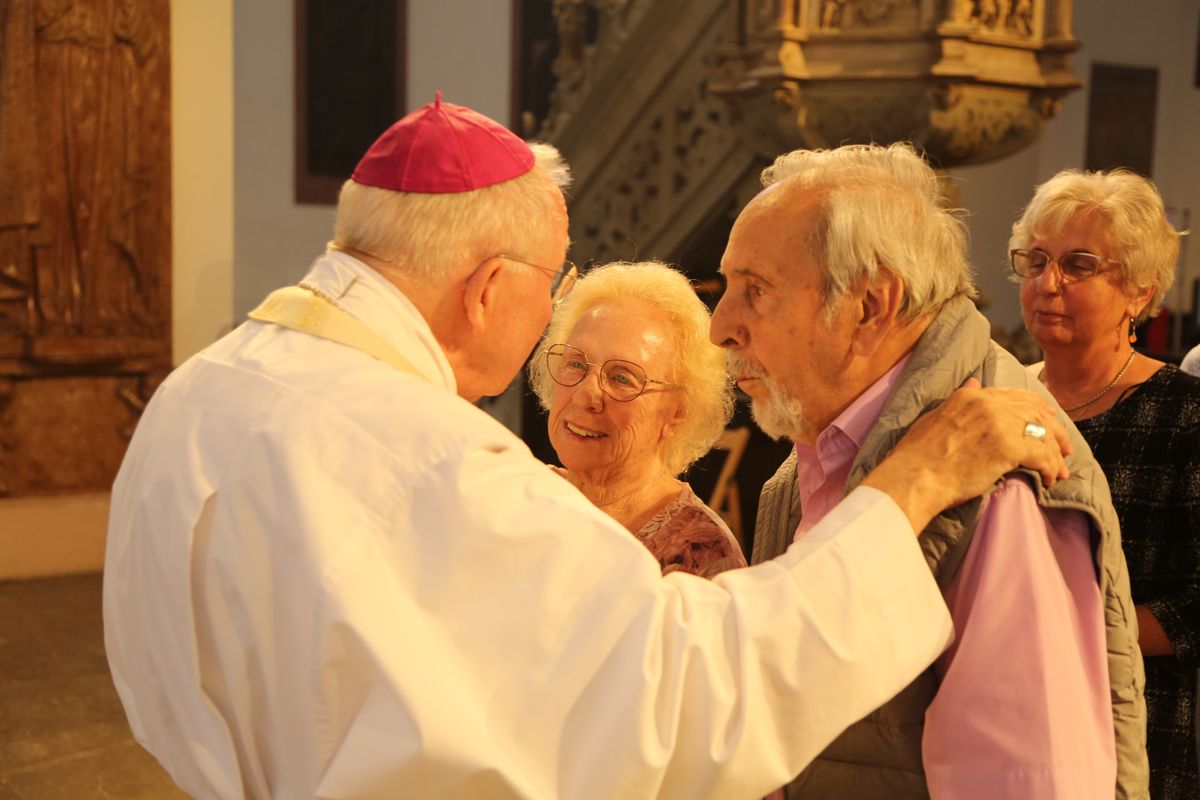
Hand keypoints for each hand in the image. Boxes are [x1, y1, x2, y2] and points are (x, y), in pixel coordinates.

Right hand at [862, 378, 1070, 533]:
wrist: (913, 478)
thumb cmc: (917, 457)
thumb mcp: (936, 417)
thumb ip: (959, 399)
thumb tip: (975, 382)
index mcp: (971, 396)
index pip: (1015, 396)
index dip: (1037, 408)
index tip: (1049, 421)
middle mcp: (988, 404)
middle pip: (1035, 411)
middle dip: (1055, 431)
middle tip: (1065, 449)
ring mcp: (999, 424)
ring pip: (1043, 433)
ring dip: (1056, 453)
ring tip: (1061, 470)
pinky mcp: (1008, 447)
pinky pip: (1043, 455)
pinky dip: (1051, 468)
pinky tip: (1050, 479)